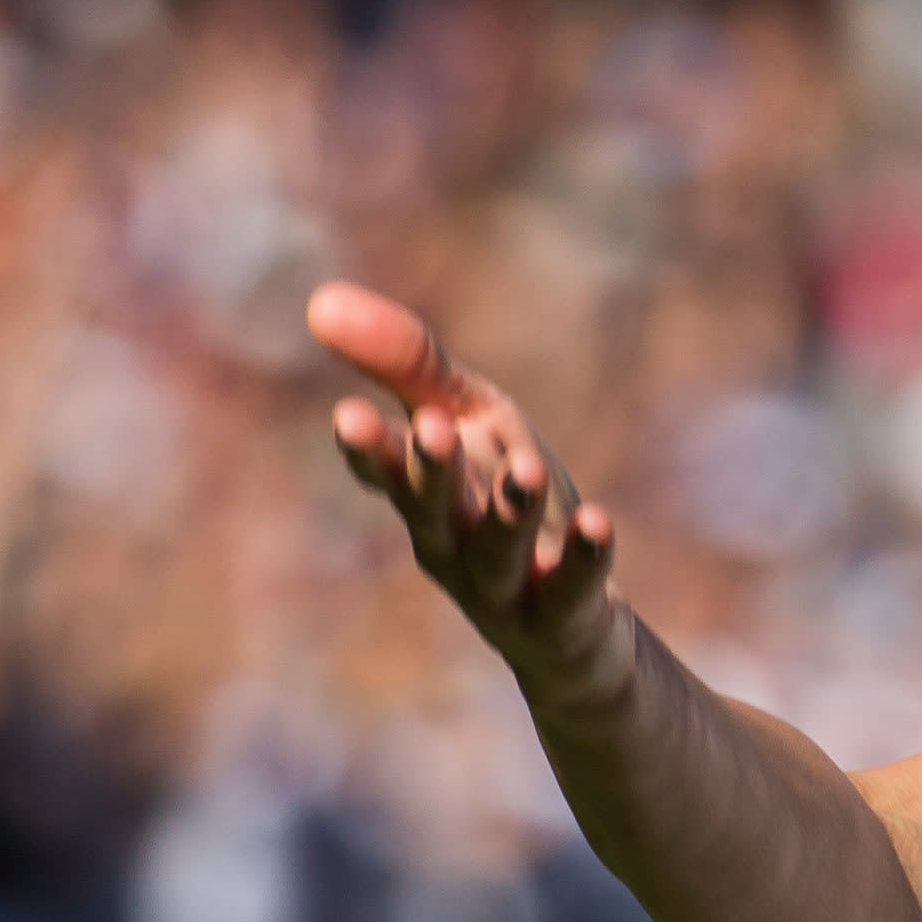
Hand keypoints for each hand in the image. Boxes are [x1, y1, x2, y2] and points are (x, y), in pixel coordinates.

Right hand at [311, 281, 631, 707]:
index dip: (369, 449)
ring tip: (529, 469)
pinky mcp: (564, 616)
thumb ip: (409, 366)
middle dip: (430, 472)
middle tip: (432, 429)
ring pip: (499, 552)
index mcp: (424, 496)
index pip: (384, 472)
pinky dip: (585, 559)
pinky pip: (573, 591)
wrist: (573, 623)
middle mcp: (453, 545)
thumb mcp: (470, 422)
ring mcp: (507, 587)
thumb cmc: (507, 502)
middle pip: (433, 511)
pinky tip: (599, 524)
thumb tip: (322, 299)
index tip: (350, 415)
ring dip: (511, 510)